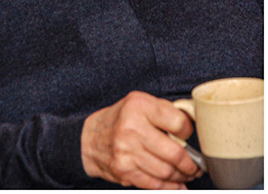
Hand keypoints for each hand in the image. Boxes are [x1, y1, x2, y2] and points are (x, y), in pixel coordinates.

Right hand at [81, 91, 203, 189]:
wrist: (91, 137)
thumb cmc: (121, 118)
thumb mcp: (140, 102)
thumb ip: (165, 110)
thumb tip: (193, 124)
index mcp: (139, 105)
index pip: (178, 122)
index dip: (189, 131)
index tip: (189, 135)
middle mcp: (132, 127)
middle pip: (175, 153)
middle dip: (191, 164)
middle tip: (197, 165)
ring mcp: (127, 151)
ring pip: (167, 172)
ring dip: (182, 176)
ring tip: (188, 174)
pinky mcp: (124, 170)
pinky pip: (155, 184)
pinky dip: (170, 187)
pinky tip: (177, 184)